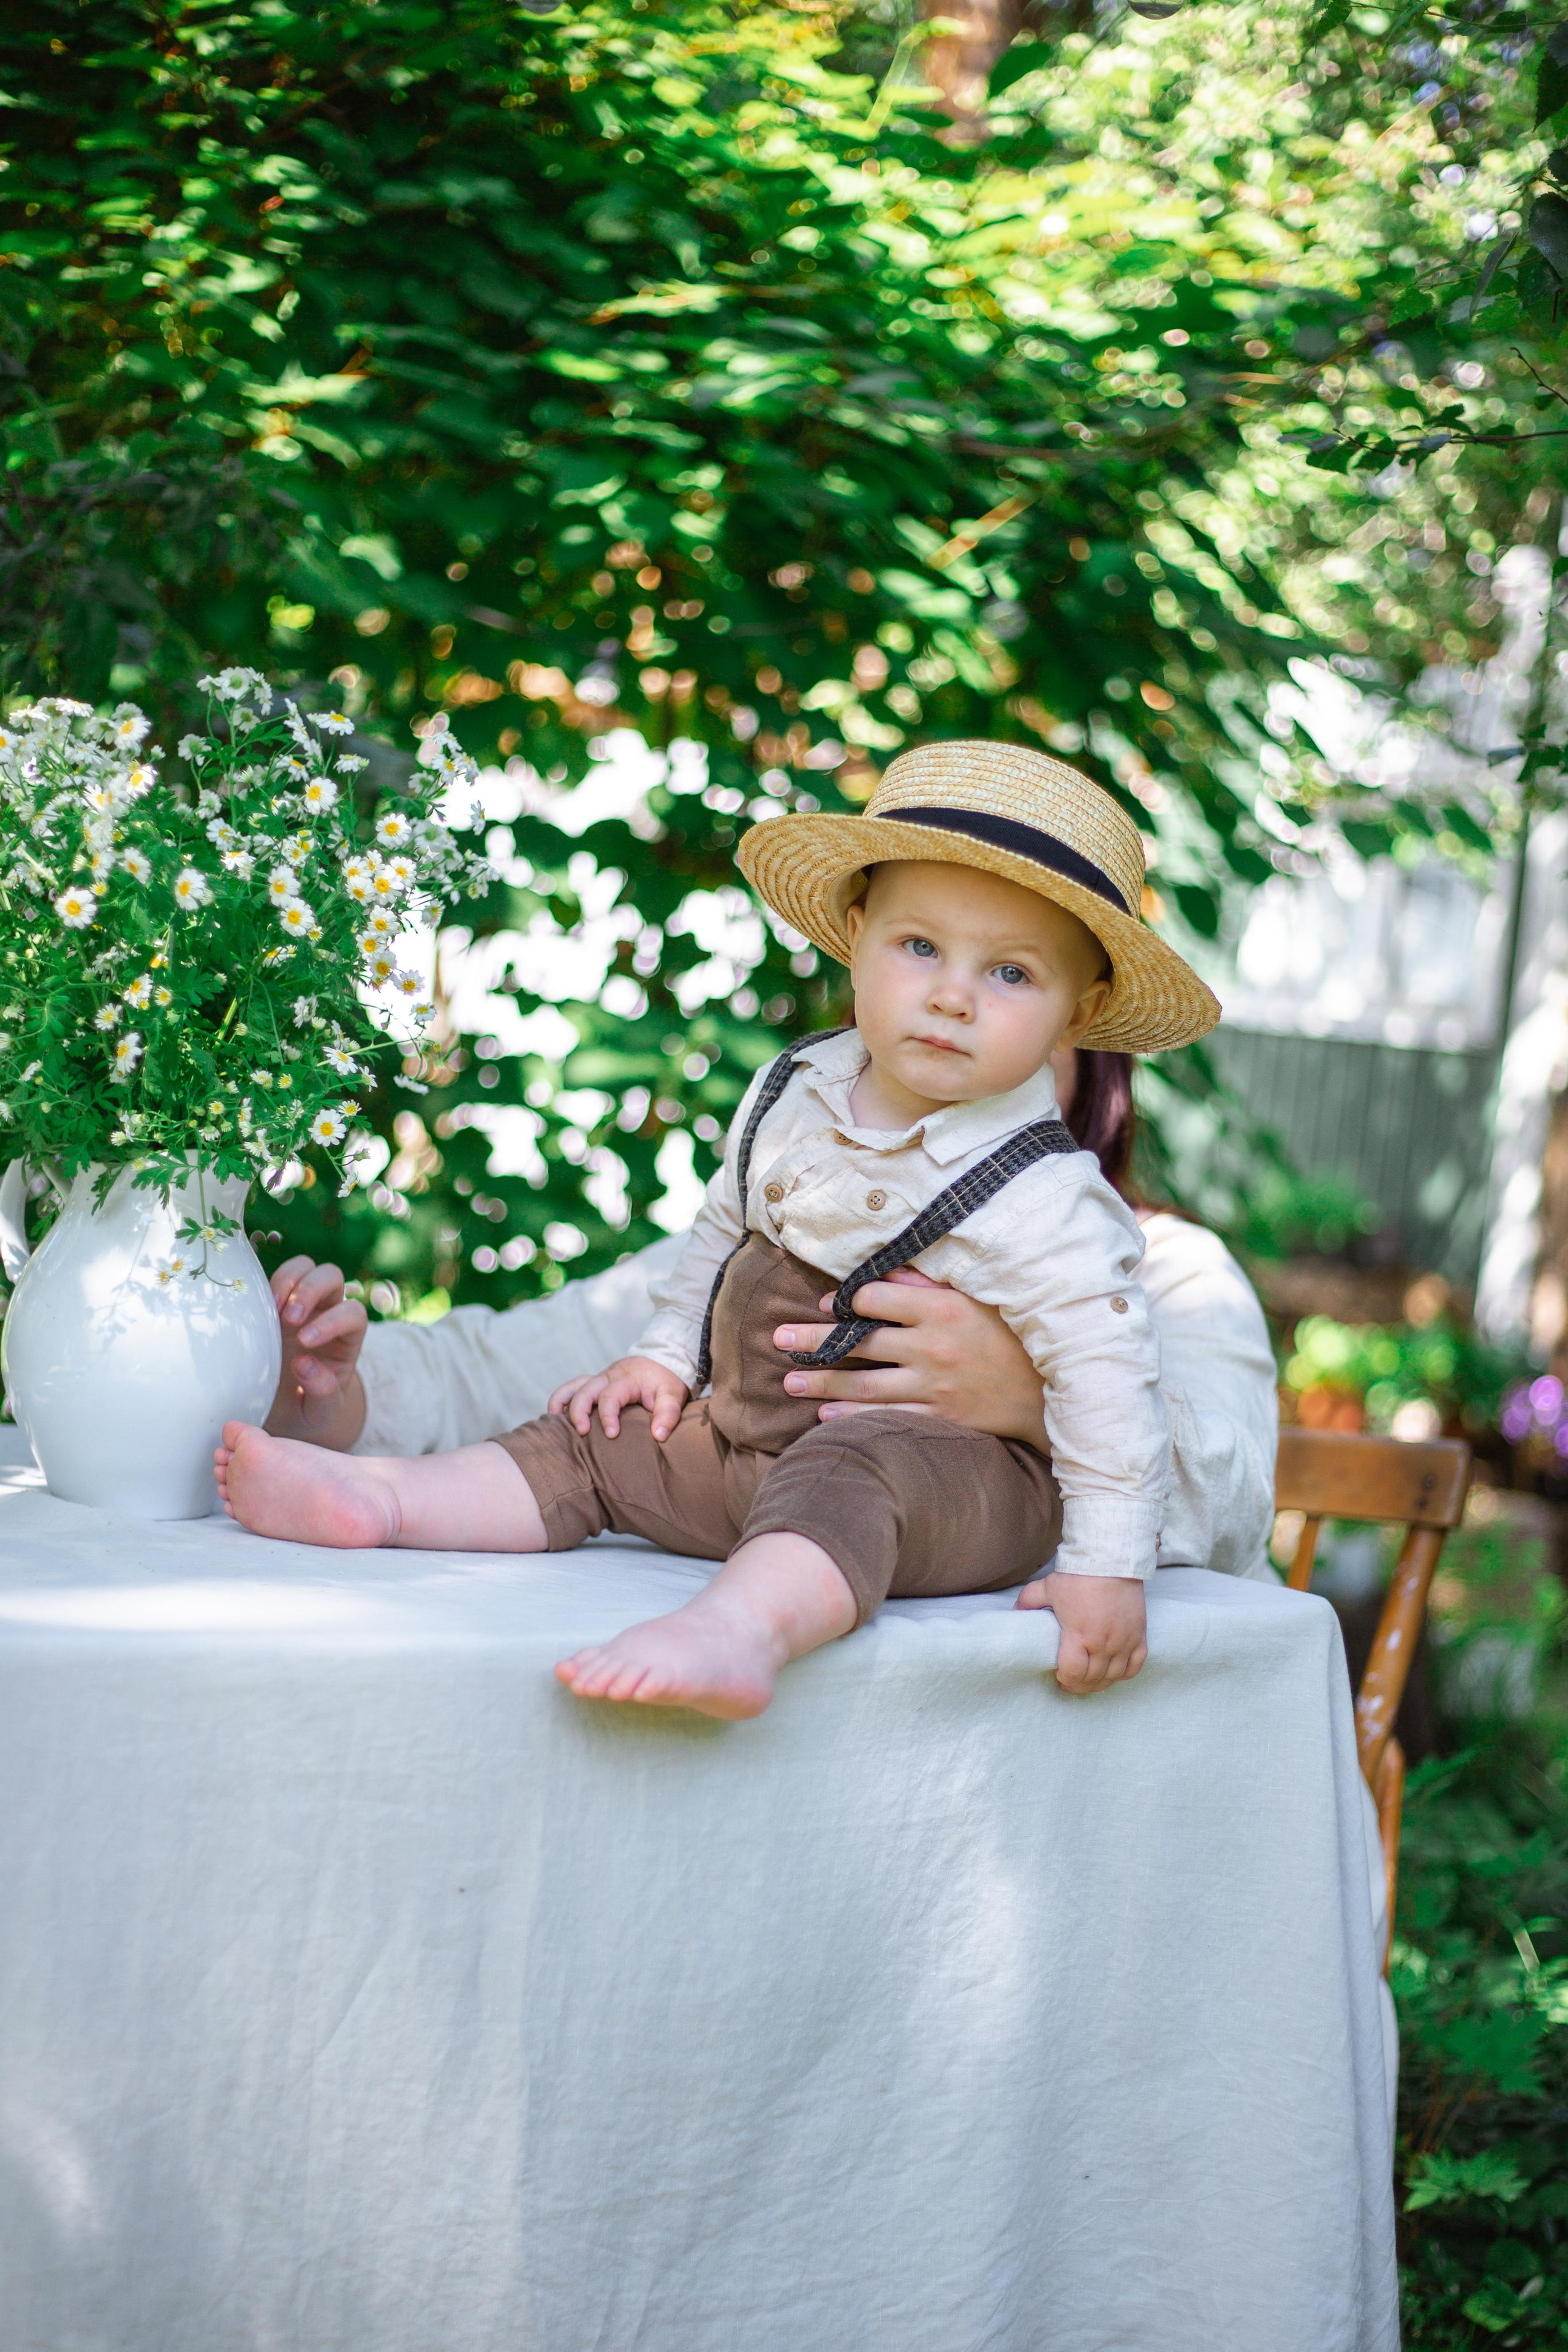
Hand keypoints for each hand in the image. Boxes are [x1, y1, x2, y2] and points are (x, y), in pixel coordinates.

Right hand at [265, 1256, 368, 1449]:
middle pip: (331, 1277)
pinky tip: (249, 1305)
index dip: (333, 1321)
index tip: (305, 1342)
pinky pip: (272, 1276)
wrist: (280, 1408)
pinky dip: (263, 1283)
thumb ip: (322, 1392)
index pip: (353, 1314)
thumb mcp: (319, 1412)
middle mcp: (327, 1313)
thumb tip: (305, 1364)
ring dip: (288, 1279)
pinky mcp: (271, 1302)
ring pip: (305, 1266)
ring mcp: (299, 1303)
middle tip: (288, 1318)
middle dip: (311, 1291)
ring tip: (272, 1307)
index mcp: (347, 1339)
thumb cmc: (305, 1408)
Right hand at [548, 1354, 688, 1441]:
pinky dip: (560, 1400)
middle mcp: (608, 1377)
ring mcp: (598, 1379)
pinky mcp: (594, 1384)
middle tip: (582, 1433)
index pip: (610, 1396)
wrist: (661, 1361)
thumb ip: (668, 1414)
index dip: (608, 1416)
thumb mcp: (673, 1395)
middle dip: (579, 1411)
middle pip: (585, 1390)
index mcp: (626, 1379)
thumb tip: (658, 1435)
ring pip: (573, 1386)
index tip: (611, 1435)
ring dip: (562, 1403)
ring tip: (555, 1425)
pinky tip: (555, 1417)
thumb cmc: (665, 1382)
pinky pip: (571, 1388)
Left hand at [774, 1266, 1044, 1444]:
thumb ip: (928, 1284)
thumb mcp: (976, 1297)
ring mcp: (936, 1387)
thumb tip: (882, 1276)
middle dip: (814, 1341)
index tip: (821, 1303)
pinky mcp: (942, 1419)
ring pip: (865, 1386)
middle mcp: (933, 1348)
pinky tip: (825, 1417)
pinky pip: (889, 1419)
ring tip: (789, 1381)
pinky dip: (854, 1419)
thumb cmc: (1011, 1335)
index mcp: (942, 1309)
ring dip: (822, 1383)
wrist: (1051, 1390)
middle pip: (860, 1343)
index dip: (845, 1301)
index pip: (877, 1301)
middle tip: (777, 1338)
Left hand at [1016, 1572, 1147, 1694]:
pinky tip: (1112, 1673)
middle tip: (1070, 1682)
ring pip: (1113, 1677)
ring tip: (1089, 1681)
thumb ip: (1029, 1601)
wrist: (1112, 1560)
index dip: (1064, 1680)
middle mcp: (1103, 1643)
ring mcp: (1124, 1641)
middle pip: (1092, 1679)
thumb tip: (1016, 1612)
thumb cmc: (1079, 1576)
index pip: (1072, 1673)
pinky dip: (1123, 1674)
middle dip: (1078, 1685)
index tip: (1058, 1676)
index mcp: (1079, 1635)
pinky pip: (1135, 1666)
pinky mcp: (1139, 1635)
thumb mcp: (1048, 1587)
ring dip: (1099, 1684)